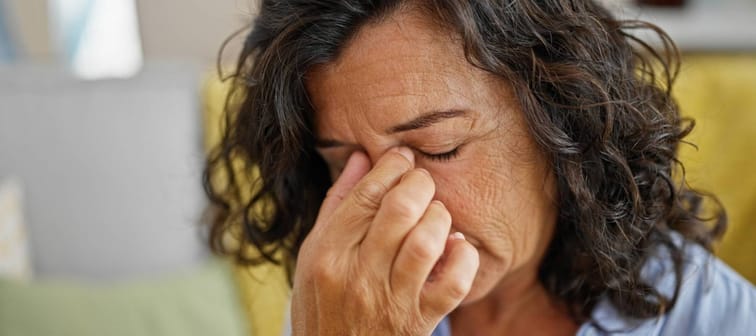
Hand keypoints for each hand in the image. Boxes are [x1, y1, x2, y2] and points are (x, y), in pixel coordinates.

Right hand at [291, 147, 479, 335]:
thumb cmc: (323, 303)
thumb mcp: (314, 254)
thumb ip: (339, 204)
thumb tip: (361, 157)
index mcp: (328, 254)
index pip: (366, 195)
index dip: (391, 167)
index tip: (402, 158)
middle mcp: (358, 276)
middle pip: (400, 210)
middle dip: (419, 184)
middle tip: (422, 184)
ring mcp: (391, 301)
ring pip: (427, 241)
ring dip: (439, 218)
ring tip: (436, 215)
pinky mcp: (419, 322)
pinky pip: (453, 284)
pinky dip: (463, 258)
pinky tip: (455, 248)